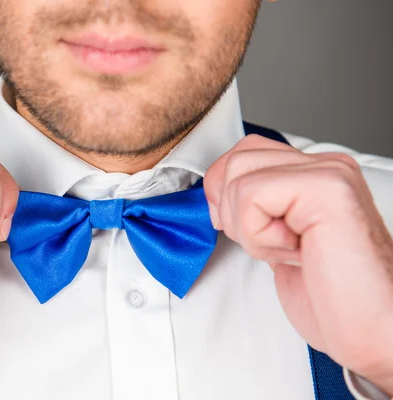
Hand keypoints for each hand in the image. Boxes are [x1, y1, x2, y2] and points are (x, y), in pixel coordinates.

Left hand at [204, 134, 392, 394]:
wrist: (372, 332)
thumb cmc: (332, 298)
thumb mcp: (277, 241)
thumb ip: (256, 209)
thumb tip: (214, 194)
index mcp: (315, 174)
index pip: (246, 151)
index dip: (223, 189)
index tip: (235, 226)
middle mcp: (326, 166)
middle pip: (237, 159)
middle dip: (233, 212)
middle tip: (269, 245)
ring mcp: (329, 173)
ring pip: (239, 177)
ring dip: (249, 228)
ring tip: (289, 250)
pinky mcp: (326, 189)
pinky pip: (251, 195)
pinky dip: (259, 235)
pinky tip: (296, 252)